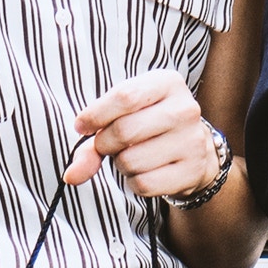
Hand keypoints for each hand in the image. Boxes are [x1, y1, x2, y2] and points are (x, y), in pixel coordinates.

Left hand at [62, 70, 225, 199]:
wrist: (196, 149)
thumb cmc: (151, 125)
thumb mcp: (127, 114)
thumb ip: (94, 137)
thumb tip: (71, 175)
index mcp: (167, 83)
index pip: (124, 97)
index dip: (95, 115)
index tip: (81, 126)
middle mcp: (185, 109)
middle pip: (123, 131)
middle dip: (104, 143)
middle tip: (108, 145)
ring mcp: (192, 141)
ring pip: (130, 161)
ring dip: (120, 164)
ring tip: (133, 156)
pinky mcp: (191, 170)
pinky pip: (144, 184)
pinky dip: (134, 183)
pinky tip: (145, 171)